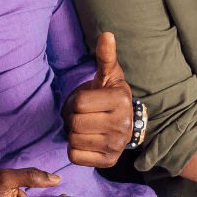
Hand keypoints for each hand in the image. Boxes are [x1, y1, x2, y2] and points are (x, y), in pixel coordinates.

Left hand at [63, 32, 133, 167]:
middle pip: (75, 123)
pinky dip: (75, 149)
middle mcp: (122, 126)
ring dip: (73, 133)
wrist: (124, 122)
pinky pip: (74, 156)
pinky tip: (86, 140)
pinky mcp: (108, 161)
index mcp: (120, 101)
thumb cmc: (110, 95)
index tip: (87, 101)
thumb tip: (107, 34)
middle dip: (73, 117)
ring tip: (86, 126)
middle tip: (84, 115)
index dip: (76, 102)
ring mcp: (116, 146)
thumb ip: (105, 56)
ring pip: (73, 140)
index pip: (79, 104)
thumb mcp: (108, 75)